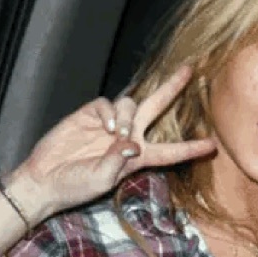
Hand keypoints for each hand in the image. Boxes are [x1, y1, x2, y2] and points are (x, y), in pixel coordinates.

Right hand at [12, 65, 215, 220]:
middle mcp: (128, 136)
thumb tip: (131, 142)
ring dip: (128, 115)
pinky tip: (105, 125)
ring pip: (131, 104)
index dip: (191, 148)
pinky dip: (109, 112)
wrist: (44, 180)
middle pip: (156, 107)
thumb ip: (118, 162)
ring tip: (115, 133)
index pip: (170, 151)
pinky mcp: (90, 114)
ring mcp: (109, 123)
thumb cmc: (76, 186)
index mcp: (138, 157)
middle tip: (190, 70)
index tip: (212, 145)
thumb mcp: (102, 181)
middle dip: (172, 88)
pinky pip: (107, 104)